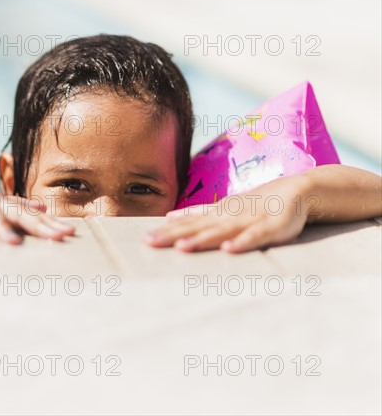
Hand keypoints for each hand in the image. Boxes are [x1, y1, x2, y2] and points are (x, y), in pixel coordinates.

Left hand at [144, 174, 313, 252]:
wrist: (296, 190)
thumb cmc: (255, 203)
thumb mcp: (223, 208)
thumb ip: (197, 213)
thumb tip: (169, 216)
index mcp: (216, 214)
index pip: (187, 224)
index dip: (166, 231)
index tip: (144, 239)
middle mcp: (228, 216)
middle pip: (198, 227)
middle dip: (173, 235)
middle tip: (150, 243)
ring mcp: (249, 220)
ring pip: (222, 231)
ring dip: (202, 239)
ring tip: (182, 247)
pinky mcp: (272, 227)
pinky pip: (256, 236)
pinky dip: (243, 242)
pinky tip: (229, 249)